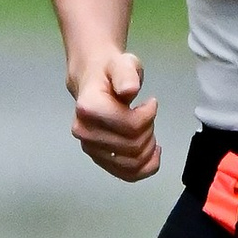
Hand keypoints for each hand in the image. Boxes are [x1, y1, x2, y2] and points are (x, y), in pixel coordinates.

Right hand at [69, 43, 159, 180]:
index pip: (130, 126)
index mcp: (88, 108)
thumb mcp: (122, 63)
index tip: (150, 102)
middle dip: (149, 130)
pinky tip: (153, 154)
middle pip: (133, 146)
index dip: (148, 115)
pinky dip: (145, 168)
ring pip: (132, 162)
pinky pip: (127, 174)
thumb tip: (129, 90)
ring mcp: (90, 148)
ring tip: (147, 129)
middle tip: (147, 115)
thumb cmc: (110, 71)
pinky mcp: (98, 159)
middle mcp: (84, 132)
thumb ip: (126, 74)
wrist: (93, 80)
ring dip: (148, 148)